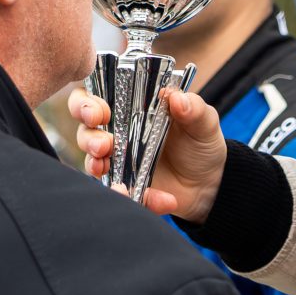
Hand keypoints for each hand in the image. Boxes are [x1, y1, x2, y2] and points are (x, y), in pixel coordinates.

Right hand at [69, 85, 227, 221]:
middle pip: (85, 129)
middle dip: (87, 136)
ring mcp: (119, 162)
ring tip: (108, 165)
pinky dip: (135, 196)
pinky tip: (161, 198)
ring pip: (91, 161)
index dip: (85, 103)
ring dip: (95, 164)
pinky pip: (121, 193)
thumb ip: (193, 107)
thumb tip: (176, 98)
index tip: (99, 113)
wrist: (211, 182)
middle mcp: (118, 133)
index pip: (95, 96)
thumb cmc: (201, 142)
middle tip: (103, 144)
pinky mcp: (126, 187)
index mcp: (131, 107)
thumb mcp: (204, 121)